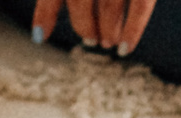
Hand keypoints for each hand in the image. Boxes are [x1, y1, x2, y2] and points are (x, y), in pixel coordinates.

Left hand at [31, 0, 157, 55]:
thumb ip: (56, 1)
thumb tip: (40, 36)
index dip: (45, 14)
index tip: (41, 37)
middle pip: (83, 1)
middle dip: (85, 25)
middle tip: (91, 40)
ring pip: (111, 6)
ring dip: (107, 29)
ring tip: (107, 42)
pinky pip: (140, 6)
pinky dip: (133, 30)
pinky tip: (124, 49)